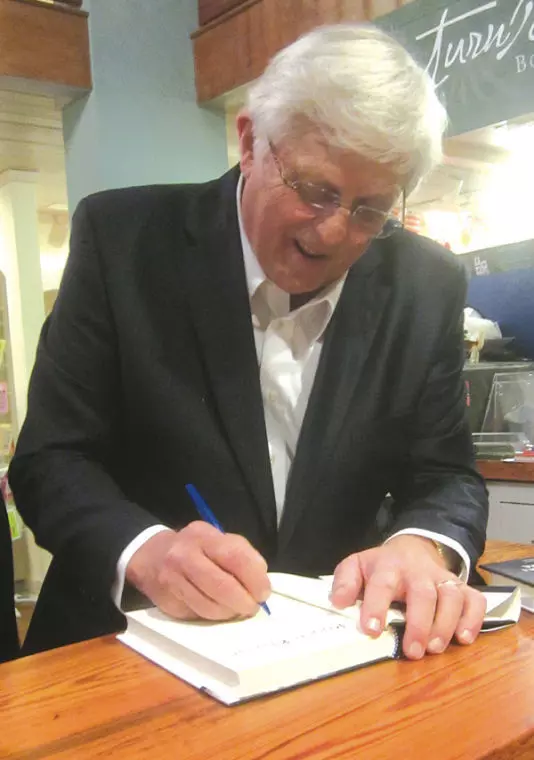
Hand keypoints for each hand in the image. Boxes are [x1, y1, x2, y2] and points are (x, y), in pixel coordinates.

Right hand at [125, 522, 270, 620]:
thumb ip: (240, 555)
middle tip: (252, 607)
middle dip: (244, 601)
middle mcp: (185, 555)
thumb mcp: (216, 540)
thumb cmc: (196, 549)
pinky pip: (197, 614)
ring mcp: (173, 580)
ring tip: (236, 609)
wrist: (151, 557)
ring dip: (229, 613)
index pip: (235, 556)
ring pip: (209, 606)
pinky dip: (213, 616)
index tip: (264, 592)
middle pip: (222, 585)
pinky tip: (218, 610)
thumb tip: (260, 583)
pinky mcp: (168, 602)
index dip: (255, 578)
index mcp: (204, 536)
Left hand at [330, 535, 486, 659]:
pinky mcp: (462, 588)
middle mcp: (418, 572)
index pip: (382, 584)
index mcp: (388, 566)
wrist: (413, 548)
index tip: (371, 630)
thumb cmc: (382, 566)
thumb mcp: (357, 566)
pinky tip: (464, 638)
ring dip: (445, 624)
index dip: (376, 606)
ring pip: (451, 597)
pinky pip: (475, 600)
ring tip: (434, 649)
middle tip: (412, 652)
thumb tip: (338, 602)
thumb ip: (345, 581)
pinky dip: (473, 619)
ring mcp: (442, 579)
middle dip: (419, 624)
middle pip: (423, 594)